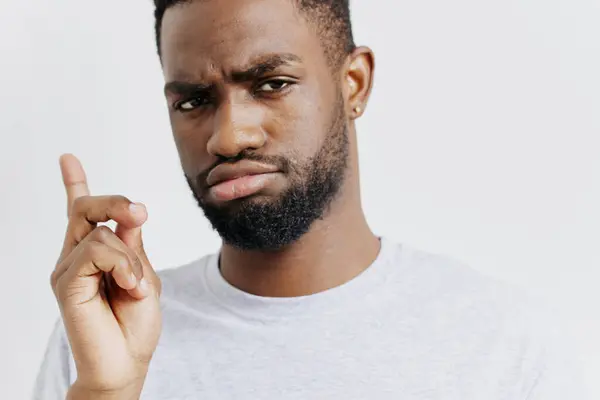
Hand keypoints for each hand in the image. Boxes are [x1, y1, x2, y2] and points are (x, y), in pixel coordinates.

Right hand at [51, 154, 161, 396]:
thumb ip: (132, 246)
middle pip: (85, 208)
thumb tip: (128, 216)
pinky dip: (122, 265)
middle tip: (140, 213)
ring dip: (129, 256)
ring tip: (136, 286)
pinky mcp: (66, 282)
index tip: (68, 158)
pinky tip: (129, 288)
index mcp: (96, 254)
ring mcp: (69, 269)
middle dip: (115, 202)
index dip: (74, 183)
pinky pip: (96, 250)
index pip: (80, 214)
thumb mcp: (144, 275)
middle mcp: (76, 257)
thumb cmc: (136, 323)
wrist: (127, 361)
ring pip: (99, 231)